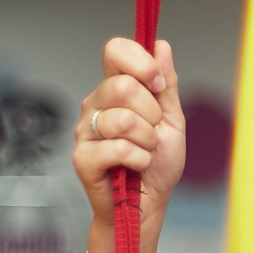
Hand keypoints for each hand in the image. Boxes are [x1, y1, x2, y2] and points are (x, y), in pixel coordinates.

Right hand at [75, 37, 185, 252]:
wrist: (148, 205)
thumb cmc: (157, 165)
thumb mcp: (171, 119)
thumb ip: (166, 84)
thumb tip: (161, 46)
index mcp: (115, 90)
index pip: (114, 50)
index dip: (140, 62)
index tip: (158, 84)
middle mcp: (95, 105)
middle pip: (122, 85)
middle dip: (150, 113)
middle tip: (152, 133)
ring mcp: (84, 131)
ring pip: (123, 119)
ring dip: (147, 141)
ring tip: (144, 153)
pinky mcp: (82, 158)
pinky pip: (119, 148)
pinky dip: (139, 159)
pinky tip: (136, 166)